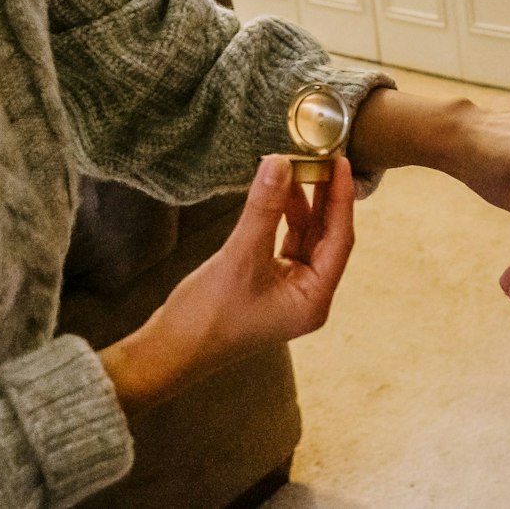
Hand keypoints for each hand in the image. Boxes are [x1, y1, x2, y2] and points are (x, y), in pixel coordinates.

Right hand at [102, 154, 353, 412]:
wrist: (168, 351)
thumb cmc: (206, 316)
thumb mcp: (240, 255)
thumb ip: (264, 208)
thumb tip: (280, 163)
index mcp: (314, 299)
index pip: (341, 239)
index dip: (340, 199)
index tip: (340, 163)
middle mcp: (308, 296)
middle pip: (327, 237)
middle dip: (324, 199)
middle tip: (321, 160)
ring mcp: (289, 292)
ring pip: (306, 238)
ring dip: (302, 206)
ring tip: (295, 170)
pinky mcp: (269, 285)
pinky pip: (286, 243)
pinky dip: (284, 219)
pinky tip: (277, 195)